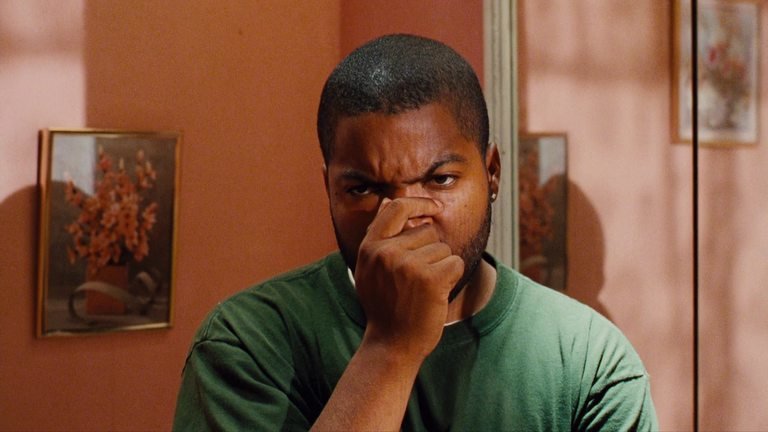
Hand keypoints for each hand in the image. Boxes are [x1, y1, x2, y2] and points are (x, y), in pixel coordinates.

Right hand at [354, 197, 464, 362]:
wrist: (391, 345)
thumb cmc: (386, 307)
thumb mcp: (370, 270)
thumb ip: (379, 238)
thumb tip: (391, 202)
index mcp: (370, 247)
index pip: (396, 208)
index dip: (418, 203)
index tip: (433, 206)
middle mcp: (386, 252)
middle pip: (427, 232)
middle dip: (430, 252)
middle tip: (415, 282)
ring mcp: (408, 265)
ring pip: (443, 249)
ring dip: (440, 267)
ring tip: (422, 291)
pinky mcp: (431, 278)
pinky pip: (456, 263)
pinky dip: (452, 278)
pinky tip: (436, 295)